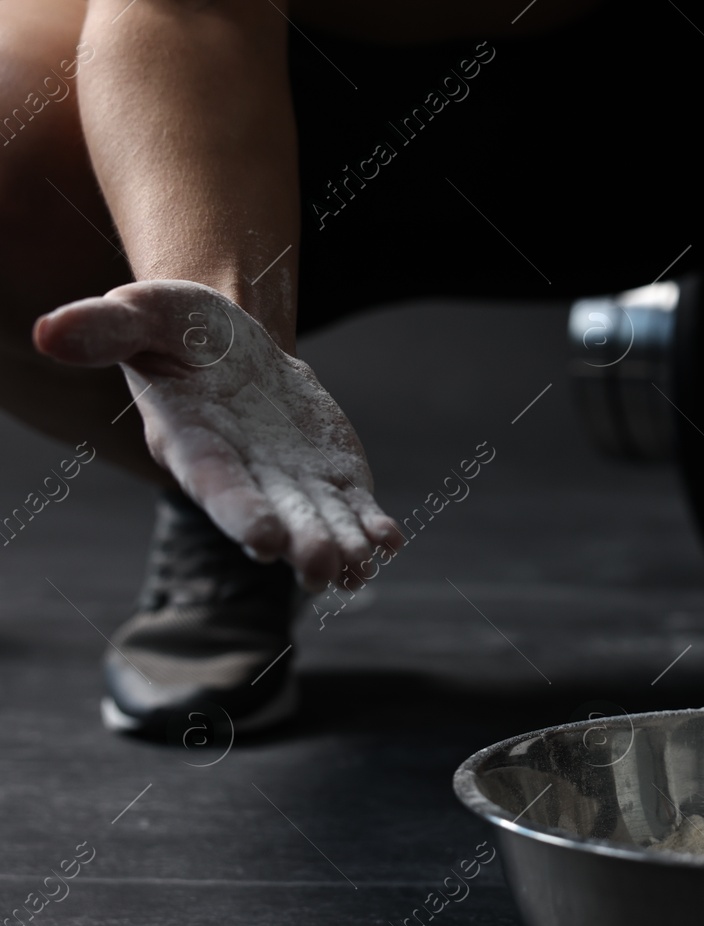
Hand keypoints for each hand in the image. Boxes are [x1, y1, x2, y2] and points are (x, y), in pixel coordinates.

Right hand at [34, 280, 402, 586]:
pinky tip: (389, 541)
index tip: (267, 539)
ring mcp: (291, 482)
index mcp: (193, 442)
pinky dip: (371, 529)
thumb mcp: (145, 314)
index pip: (216, 484)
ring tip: (362, 565)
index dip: (241, 510)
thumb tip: (48, 332)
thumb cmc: (179, 328)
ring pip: (320, 524)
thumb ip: (106, 327)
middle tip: (320, 568)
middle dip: (301, 543)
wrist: (232, 344)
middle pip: (276, 516)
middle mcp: (244, 474)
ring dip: (342, 548)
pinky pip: (353, 511)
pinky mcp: (330, 478)